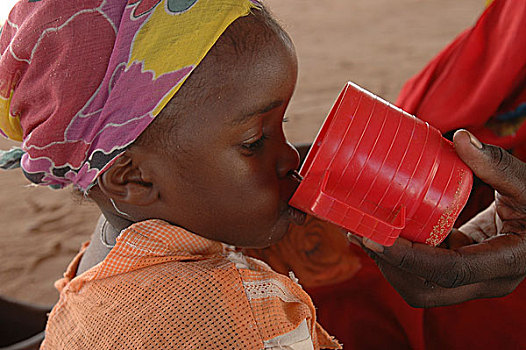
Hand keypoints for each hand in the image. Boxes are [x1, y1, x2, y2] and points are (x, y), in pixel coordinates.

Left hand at [349, 129, 525, 307]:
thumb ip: (498, 164)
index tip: (372, 238)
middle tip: (360, 232)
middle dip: (388, 265)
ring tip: (363, 231)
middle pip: (425, 289)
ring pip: (420, 287)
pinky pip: (422, 274)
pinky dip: (399, 257)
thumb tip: (461, 138)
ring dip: (388, 264)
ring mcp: (470, 280)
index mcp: (504, 262)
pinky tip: (381, 231)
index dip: (407, 258)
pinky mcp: (457, 270)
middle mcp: (485, 281)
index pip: (448, 271)